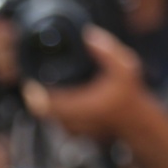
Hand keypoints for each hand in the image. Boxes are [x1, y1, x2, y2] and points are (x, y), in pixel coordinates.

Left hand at [22, 27, 147, 140]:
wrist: (138, 123)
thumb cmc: (131, 97)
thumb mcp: (125, 67)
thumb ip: (107, 51)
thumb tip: (89, 34)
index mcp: (82, 106)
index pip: (45, 104)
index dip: (33, 92)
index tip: (29, 81)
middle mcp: (73, 121)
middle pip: (41, 111)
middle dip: (35, 95)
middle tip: (32, 80)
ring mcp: (72, 130)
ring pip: (48, 117)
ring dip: (43, 103)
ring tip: (41, 87)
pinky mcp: (74, 133)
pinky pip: (56, 121)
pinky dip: (53, 110)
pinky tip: (57, 97)